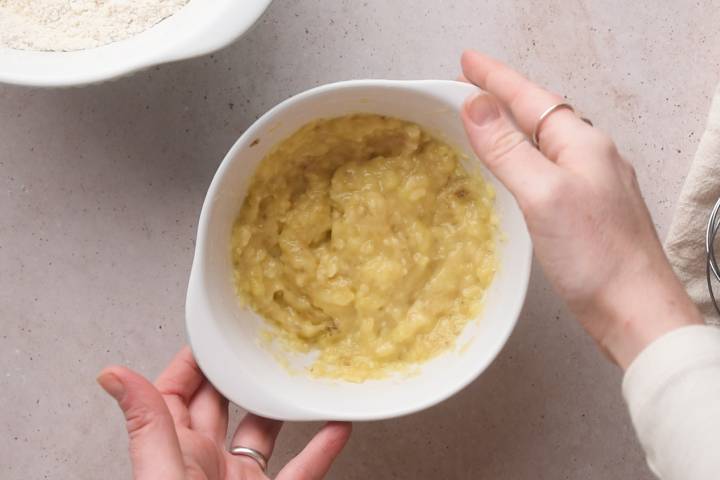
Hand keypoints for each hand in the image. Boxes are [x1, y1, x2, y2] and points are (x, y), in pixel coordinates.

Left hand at [97, 347, 350, 478]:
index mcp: (174, 452)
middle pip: (223, 405)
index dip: (192, 363)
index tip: (211, 337)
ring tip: (299, 378)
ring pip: (265, 434)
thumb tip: (112, 374)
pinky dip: (320, 449)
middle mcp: (206, 464)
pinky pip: (300, 471)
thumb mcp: (162, 476)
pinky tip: (336, 428)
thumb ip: (147, 425)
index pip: (175, 395)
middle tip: (259, 345)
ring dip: (285, 407)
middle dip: (240, 374)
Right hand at [459, 50, 701, 367]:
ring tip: (488, 117)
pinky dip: (525, 157)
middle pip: (541, 114)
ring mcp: (592, 184)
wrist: (635, 310)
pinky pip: (550, 168)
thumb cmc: (597, 256)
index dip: (496, 78)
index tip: (467, 62)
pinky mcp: (587, 211)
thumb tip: (477, 106)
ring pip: (546, 141)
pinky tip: (518, 169)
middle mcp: (591, 158)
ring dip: (515, 125)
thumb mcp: (544, 195)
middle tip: (472, 84)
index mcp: (582, 144)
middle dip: (505, 95)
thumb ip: (509, 150)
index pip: (530, 98)